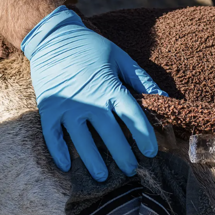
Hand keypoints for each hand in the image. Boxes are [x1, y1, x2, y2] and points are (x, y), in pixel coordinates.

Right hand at [21, 6, 166, 181]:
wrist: (52, 38)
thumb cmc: (90, 48)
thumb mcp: (120, 57)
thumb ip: (141, 80)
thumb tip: (165, 98)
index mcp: (110, 87)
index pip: (133, 117)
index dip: (144, 136)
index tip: (151, 152)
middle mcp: (90, 100)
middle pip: (110, 134)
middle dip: (122, 155)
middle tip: (130, 171)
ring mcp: (67, 107)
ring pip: (82, 141)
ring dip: (93, 161)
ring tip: (102, 177)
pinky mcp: (49, 109)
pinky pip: (52, 136)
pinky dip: (58, 152)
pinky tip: (67, 166)